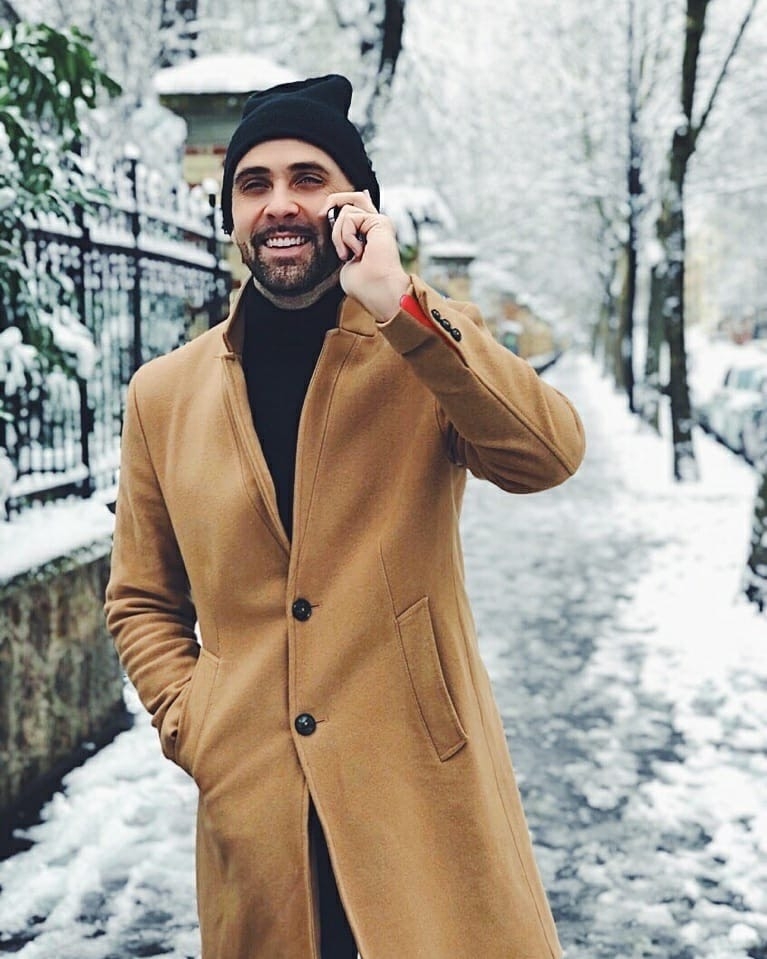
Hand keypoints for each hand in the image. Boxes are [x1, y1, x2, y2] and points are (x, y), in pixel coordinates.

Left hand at [323, 190, 409, 322]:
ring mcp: (379, 223)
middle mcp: (375, 226)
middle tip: (322, 214)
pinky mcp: (380, 222)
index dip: (336, 205)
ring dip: (338, 235)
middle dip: (334, 201)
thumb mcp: (344, 257)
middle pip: (355, 196)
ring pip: (346, 210)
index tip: (322, 216)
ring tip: (347, 254)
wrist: (377, 292)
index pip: (353, 207)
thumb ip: (341, 239)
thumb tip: (333, 218)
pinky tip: (357, 252)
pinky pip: (350, 217)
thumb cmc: (363, 285)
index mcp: (368, 234)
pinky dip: (346, 236)